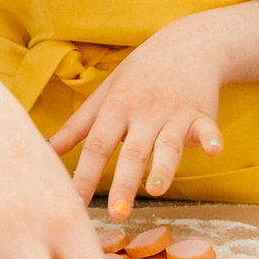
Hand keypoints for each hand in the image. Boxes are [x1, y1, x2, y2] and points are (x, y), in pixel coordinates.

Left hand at [48, 17, 228, 220]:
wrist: (186, 44)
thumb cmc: (139, 74)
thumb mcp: (105, 95)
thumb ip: (78, 127)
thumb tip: (44, 150)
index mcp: (116, 109)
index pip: (97, 145)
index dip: (85, 174)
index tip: (74, 202)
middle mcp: (144, 113)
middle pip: (132, 151)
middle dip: (123, 182)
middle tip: (116, 213)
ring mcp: (173, 113)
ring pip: (167, 144)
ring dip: (163, 167)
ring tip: (155, 189)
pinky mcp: (201, 114)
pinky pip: (207, 129)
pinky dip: (211, 139)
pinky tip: (214, 150)